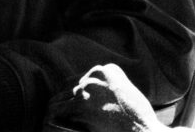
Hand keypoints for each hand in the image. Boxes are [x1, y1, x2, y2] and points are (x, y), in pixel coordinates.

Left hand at [43, 64, 165, 131]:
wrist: (142, 131)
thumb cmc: (138, 119)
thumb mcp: (126, 94)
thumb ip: (108, 89)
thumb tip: (89, 97)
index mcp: (109, 69)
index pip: (85, 78)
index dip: (81, 94)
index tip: (81, 106)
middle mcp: (97, 73)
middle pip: (73, 86)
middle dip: (71, 102)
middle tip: (68, 116)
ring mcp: (87, 88)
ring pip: (63, 97)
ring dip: (61, 110)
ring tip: (55, 121)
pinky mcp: (80, 104)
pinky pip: (57, 110)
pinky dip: (54, 119)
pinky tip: (53, 125)